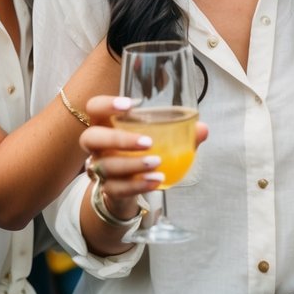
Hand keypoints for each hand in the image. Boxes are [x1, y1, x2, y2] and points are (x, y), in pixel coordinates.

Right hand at [80, 95, 207, 221]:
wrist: (128, 186)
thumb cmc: (140, 152)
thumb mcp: (159, 138)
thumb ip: (180, 132)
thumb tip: (202, 129)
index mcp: (106, 123)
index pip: (94, 107)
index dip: (106, 104)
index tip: (131, 105)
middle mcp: (97, 145)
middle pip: (91, 137)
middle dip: (118, 139)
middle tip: (148, 142)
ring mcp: (98, 168)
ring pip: (105, 166)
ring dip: (132, 165)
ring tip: (157, 163)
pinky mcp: (106, 189)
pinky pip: (117, 188)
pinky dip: (138, 185)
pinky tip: (156, 180)